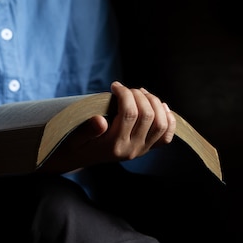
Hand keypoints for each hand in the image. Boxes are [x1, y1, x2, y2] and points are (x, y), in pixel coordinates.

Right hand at [38, 81, 176, 172]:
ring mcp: (141, 150)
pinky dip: (168, 119)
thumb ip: (87, 130)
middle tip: (127, 89)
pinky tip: (160, 106)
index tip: (115, 85)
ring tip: (140, 93)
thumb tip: (100, 120)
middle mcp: (131, 149)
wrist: (79, 158)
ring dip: (154, 103)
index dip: (125, 94)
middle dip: (139, 95)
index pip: (129, 113)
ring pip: (160, 124)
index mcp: (114, 145)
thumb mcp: (74, 137)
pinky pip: (167, 136)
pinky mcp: (147, 148)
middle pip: (148, 116)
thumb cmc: (75, 143)